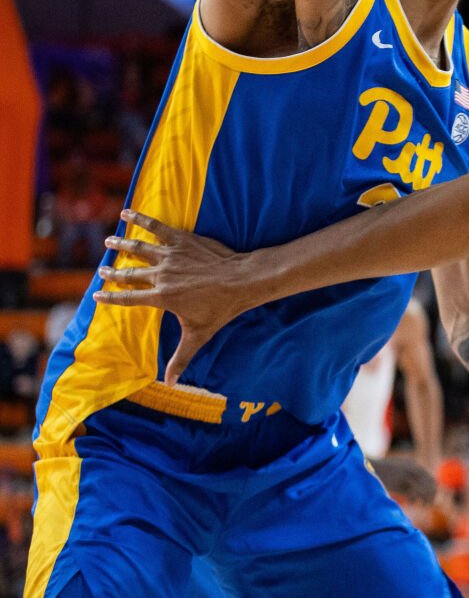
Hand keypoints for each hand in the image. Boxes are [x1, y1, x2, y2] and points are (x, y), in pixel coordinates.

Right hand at [93, 210, 253, 382]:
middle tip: (101, 270)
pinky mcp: (181, 240)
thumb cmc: (222, 308)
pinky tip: (128, 213)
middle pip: (129, 274)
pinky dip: (141, 219)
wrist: (243, 280)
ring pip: (138, 249)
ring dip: (122, 244)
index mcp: (161, 298)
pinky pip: (157, 227)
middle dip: (113, 272)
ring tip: (109, 241)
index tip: (96, 296)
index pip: (128, 299)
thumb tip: (170, 384)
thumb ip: (181, 358)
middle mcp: (161, 276)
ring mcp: (170, 256)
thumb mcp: (199, 334)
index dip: (110, 298)